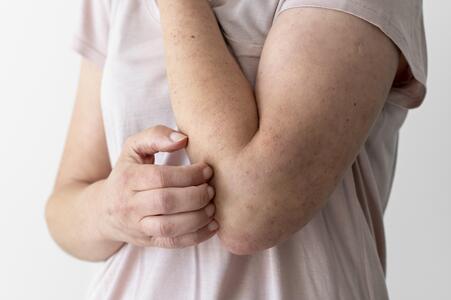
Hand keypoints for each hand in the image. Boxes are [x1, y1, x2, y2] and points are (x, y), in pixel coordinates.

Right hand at [96, 125, 217, 248]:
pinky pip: (173, 243)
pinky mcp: (148, 242)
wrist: (103, 211)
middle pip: (166, 202)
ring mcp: (138, 227)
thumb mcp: (133, 148)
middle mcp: (129, 205)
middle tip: (211, 189)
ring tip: (212, 206)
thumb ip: (156, 135)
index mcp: (127, 179)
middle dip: (196, 195)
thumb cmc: (127, 173)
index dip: (188, 174)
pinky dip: (197, 236)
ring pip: (170, 227)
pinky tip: (213, 225)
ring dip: (198, 217)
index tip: (207, 170)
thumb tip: (183, 138)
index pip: (161, 177)